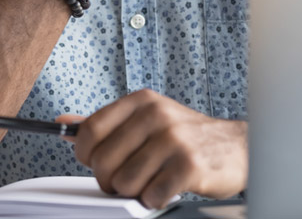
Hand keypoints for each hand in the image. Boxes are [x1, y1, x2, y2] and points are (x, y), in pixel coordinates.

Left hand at [57, 89, 246, 208]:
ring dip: (135, 192)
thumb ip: (105, 123)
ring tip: (153, 180)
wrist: (237, 148)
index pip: (90, 131)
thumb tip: (63, 123)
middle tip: (128, 179)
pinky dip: (156, 199)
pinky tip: (169, 187)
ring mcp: (174, 140)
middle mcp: (157, 116)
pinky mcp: (189, 165)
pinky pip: (151, 196)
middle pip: (103, 162)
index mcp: (142, 102)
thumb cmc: (186, 136)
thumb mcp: (146, 120)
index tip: (98, 162)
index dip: (86, 155)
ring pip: (124, 183)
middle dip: (110, 180)